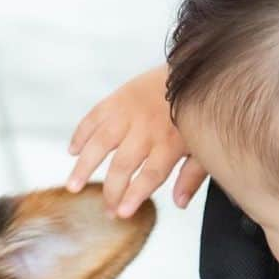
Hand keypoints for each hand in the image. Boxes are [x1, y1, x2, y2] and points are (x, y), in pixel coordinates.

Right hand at [67, 65, 206, 216]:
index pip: (150, 175)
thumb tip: (179, 203)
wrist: (194, 66)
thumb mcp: (205, 143)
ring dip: (84, 166)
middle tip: (105, 210)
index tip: (122, 213)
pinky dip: (80, 134)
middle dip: (111, 190)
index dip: (134, 195)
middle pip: (123, 165)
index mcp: (171, 142)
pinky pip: (93, 117)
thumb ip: (192, 175)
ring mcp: (129, 112)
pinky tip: (72, 151)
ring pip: (100, 143)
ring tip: (73, 186)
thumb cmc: (200, 110)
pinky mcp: (117, 98)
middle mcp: (147, 128)